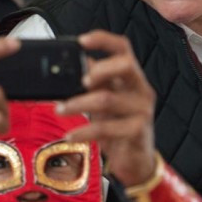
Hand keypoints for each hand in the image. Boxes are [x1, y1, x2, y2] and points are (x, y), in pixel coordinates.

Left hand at [56, 30, 156, 186]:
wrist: (134, 161)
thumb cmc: (117, 126)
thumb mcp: (103, 100)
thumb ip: (92, 82)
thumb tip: (68, 64)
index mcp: (131, 77)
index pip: (123, 48)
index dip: (104, 40)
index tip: (80, 41)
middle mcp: (141, 89)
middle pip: (125, 65)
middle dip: (99, 69)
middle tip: (79, 82)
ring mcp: (142, 110)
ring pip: (108, 99)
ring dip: (78, 104)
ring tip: (59, 109)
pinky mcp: (137, 131)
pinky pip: (107, 128)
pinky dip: (84, 131)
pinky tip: (70, 135)